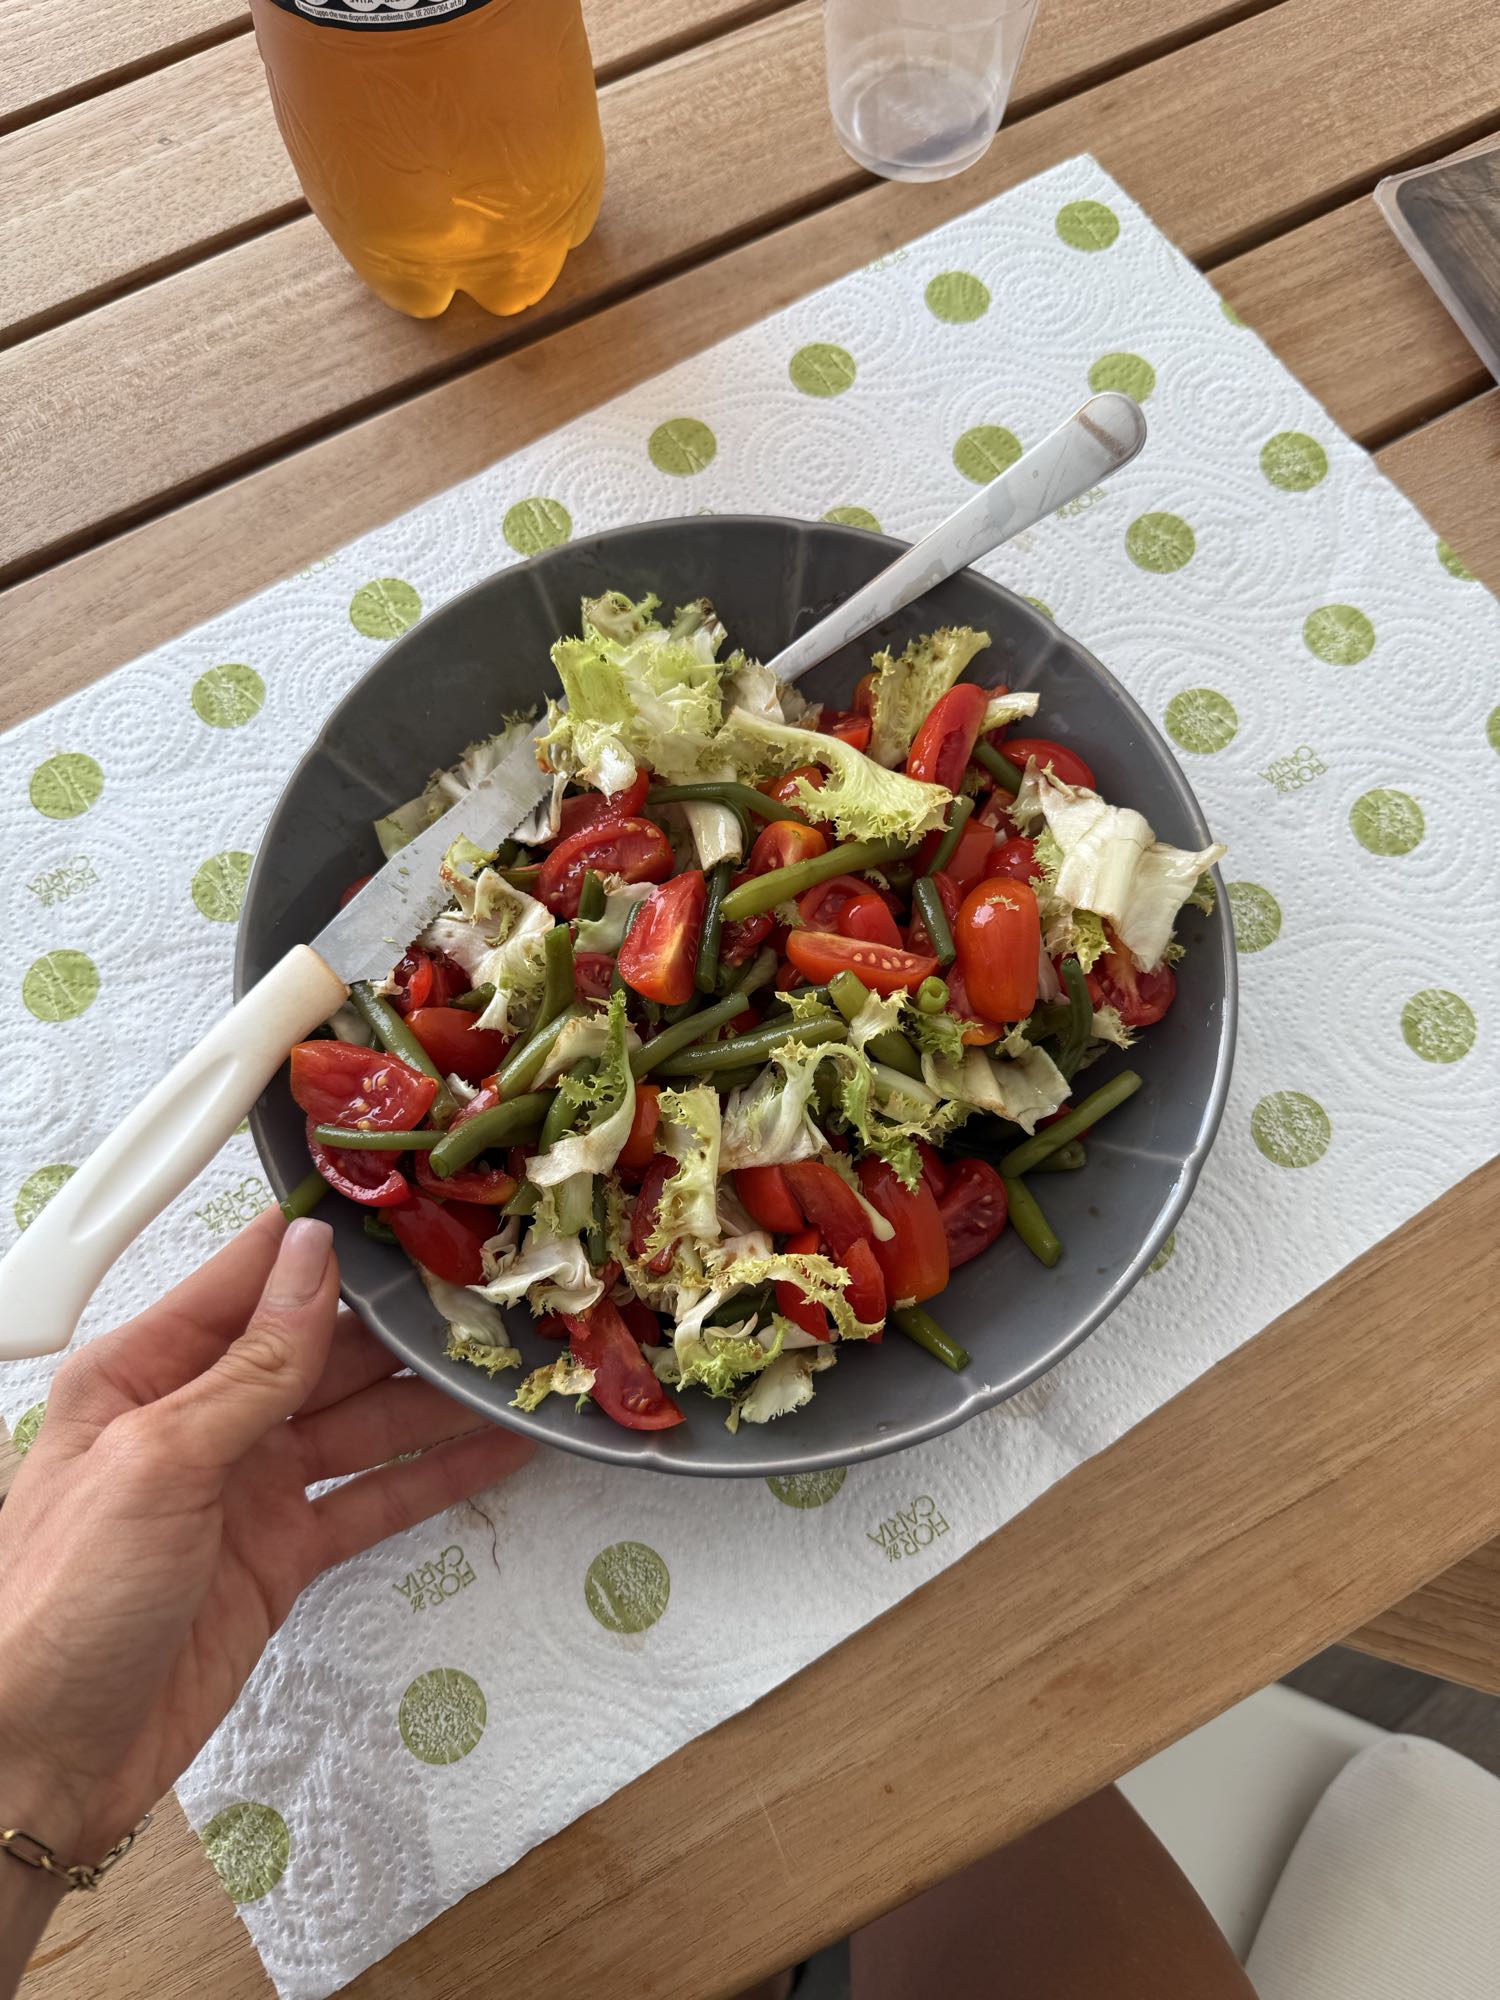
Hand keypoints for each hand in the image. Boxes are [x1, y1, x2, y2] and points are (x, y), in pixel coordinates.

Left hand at [0, 1210, 531, 1864]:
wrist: (39, 1761)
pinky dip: (434, 1475)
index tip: (412, 1217)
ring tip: (514, 1365)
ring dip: (434, 1397)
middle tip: (493, 1295)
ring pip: (361, 1421)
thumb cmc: (56, 1606)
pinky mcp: (280, 1555)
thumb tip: (312, 1259)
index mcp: (145, 1370)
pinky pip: (372, 1500)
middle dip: (404, 1323)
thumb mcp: (157, 1462)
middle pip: (322, 1348)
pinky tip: (494, 1450)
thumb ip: (250, 1365)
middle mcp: (200, 1417)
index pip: (252, 1278)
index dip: (331, 1244)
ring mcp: (245, 1487)